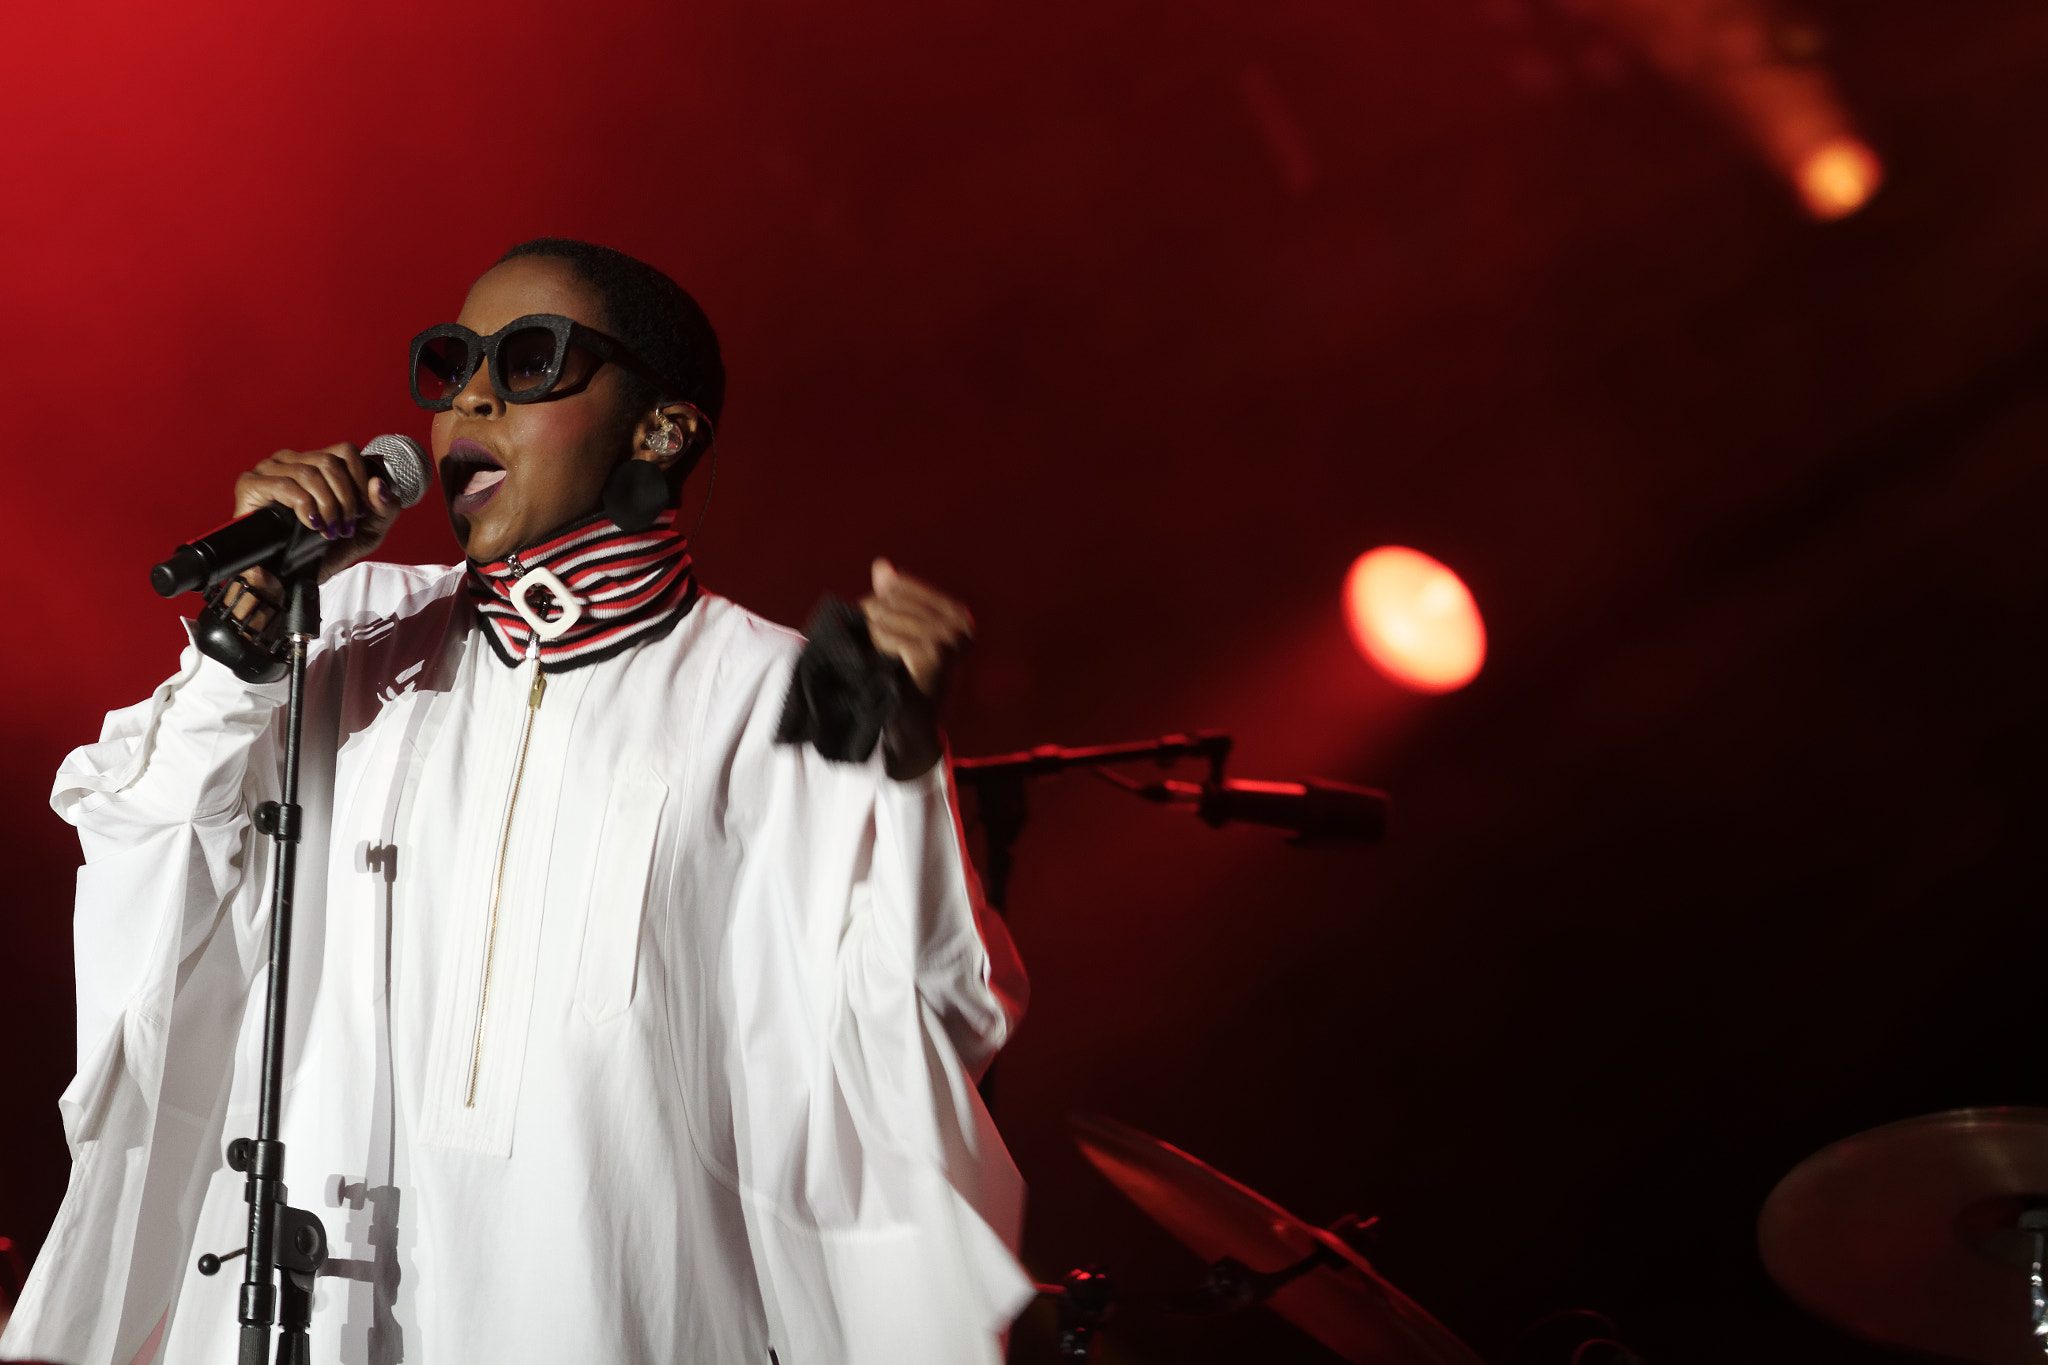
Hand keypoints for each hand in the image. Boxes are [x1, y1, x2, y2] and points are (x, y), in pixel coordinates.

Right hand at [230, 443, 402, 592]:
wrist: (293, 578)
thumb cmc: (327, 551)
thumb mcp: (368, 532)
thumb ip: (384, 508)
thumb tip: (379, 484)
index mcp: (318, 465)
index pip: (345, 451)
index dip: (360, 479)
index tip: (363, 511)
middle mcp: (293, 460)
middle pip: (330, 461)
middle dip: (346, 498)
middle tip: (345, 526)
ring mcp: (269, 469)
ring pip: (309, 471)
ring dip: (327, 504)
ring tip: (328, 529)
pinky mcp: (251, 484)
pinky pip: (284, 484)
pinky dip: (304, 505)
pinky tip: (311, 523)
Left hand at [859, 559, 973, 778]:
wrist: (912, 728)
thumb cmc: (906, 679)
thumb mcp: (902, 632)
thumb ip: (894, 598)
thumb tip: (882, 566)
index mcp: (956, 612)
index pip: (899, 586)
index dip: (880, 607)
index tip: (884, 634)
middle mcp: (959, 622)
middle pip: (888, 601)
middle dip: (873, 625)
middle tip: (880, 654)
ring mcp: (948, 638)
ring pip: (883, 618)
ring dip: (872, 642)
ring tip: (883, 663)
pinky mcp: (932, 654)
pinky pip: (885, 637)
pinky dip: (876, 652)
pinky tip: (886, 670)